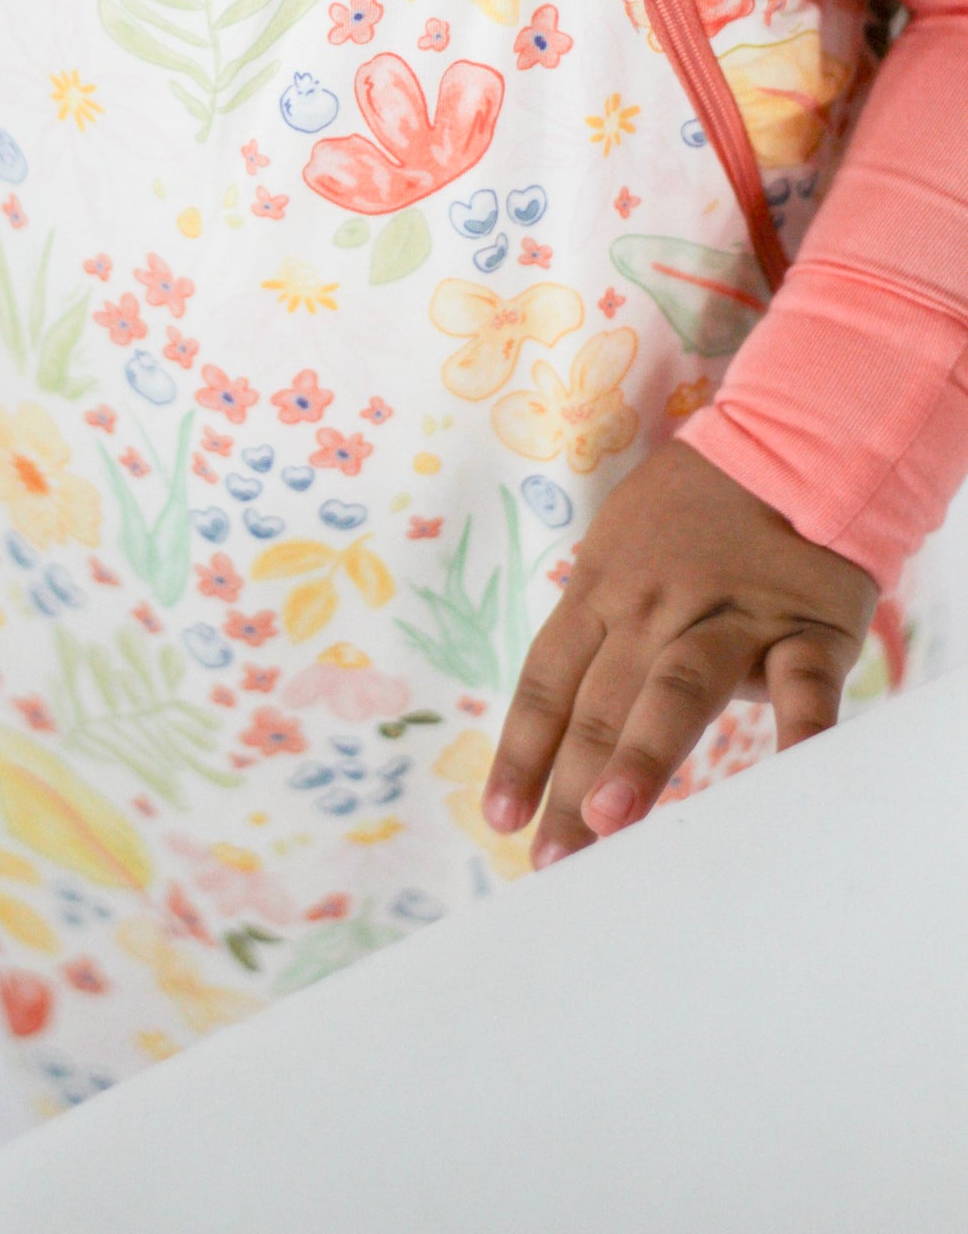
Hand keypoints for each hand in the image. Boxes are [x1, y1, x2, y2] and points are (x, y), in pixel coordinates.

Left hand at [482, 441, 878, 868]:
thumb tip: (553, 727)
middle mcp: (656, 608)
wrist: (787, 447)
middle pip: (604, 702)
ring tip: (610, 820)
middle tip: (553, 861)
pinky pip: (802, 685)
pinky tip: (783, 777)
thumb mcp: (619, 552)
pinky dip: (796, 729)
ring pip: (680, 688)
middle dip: (571, 783)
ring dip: (643, 752)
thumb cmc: (690, 515)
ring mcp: (731, 616)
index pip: (548, 680)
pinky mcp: (806, 625)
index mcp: (601, 591)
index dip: (522, 749)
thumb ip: (597, 632)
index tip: (502, 817)